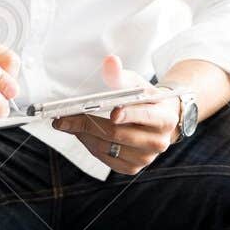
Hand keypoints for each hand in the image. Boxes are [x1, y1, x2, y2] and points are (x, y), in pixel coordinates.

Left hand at [52, 55, 178, 174]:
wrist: (159, 122)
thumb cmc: (145, 99)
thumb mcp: (137, 84)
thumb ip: (121, 75)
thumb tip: (110, 61)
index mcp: (164, 118)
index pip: (145, 116)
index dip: (128, 114)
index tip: (112, 111)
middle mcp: (158, 142)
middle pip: (118, 134)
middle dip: (88, 124)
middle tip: (65, 117)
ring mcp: (145, 158)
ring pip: (107, 147)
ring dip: (84, 135)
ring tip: (69, 123)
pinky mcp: (132, 168)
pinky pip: (105, 158)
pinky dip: (89, 144)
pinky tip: (81, 133)